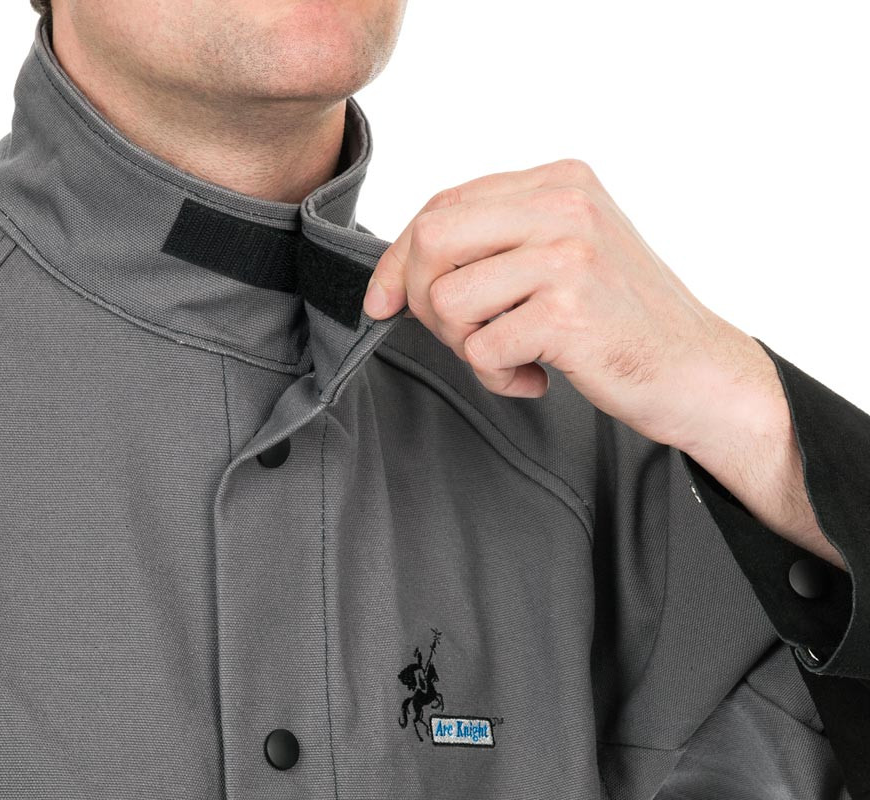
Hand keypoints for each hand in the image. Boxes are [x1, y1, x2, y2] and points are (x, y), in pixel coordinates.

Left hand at [362, 158, 753, 450]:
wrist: (698, 371)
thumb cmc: (623, 320)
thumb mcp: (567, 253)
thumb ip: (498, 242)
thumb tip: (397, 274)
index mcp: (559, 182)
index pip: (443, 204)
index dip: (398, 258)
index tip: (383, 300)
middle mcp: (564, 206)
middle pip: (430, 240)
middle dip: (417, 298)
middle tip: (458, 334)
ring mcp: (568, 256)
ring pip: (445, 300)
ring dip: (465, 346)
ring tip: (514, 356)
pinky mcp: (567, 312)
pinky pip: (480, 349)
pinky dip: (497, 377)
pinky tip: (539, 377)